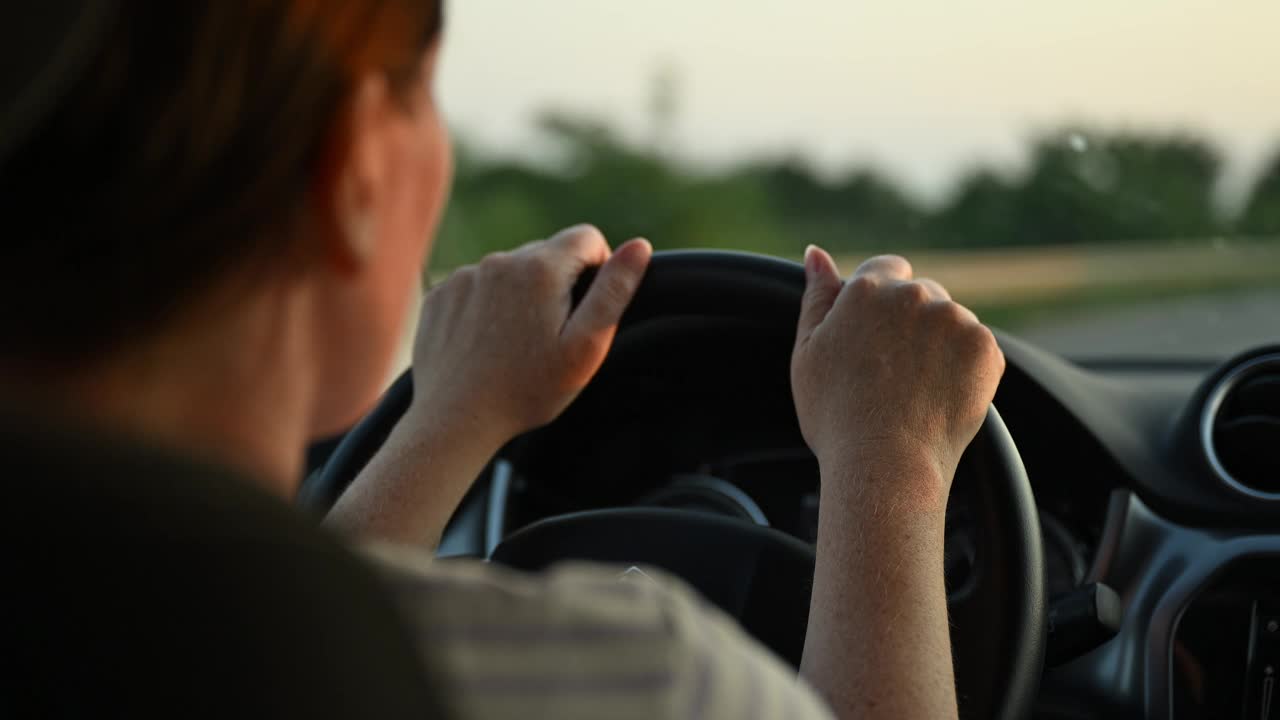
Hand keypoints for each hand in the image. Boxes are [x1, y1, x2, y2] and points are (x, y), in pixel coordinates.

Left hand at [409, 225, 651, 448]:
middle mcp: (500, 261)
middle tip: (552, 336)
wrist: (455, 420)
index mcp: (540, 268)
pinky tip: (487, 344)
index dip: (599, 267)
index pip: (587, 237)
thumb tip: (639, 246)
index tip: (588, 308)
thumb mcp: (584, 348)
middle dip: (558, 284)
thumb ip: (613, 292)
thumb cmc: (527, 390)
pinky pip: (477, 286)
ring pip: (511, 271)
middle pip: (547, 253)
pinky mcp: (440, 294)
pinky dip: (488, 306)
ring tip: (517, 343)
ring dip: (521, 295)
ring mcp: (464, 276)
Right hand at [790, 246, 1004, 510]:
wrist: (884, 465)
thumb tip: (816, 253)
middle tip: (894, 373)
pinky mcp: (984, 347)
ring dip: (941, 345)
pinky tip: (940, 396)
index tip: (879, 338)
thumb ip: (816, 297)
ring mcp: (952, 319)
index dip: (883, 304)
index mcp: (866, 290)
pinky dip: (965, 368)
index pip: (887, 270)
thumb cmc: (836, 415)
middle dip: (913, 323)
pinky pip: (977, 348)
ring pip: (952, 321)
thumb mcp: (808, 353)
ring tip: (917, 390)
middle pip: (923, 294)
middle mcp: (913, 294)